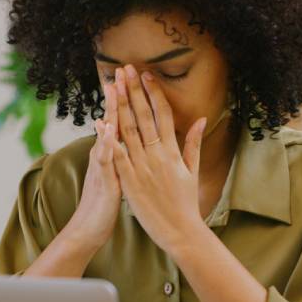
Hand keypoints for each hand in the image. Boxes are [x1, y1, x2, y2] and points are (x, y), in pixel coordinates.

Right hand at [64, 83, 121, 249]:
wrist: (89, 227)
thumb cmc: (104, 201)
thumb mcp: (111, 172)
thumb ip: (113, 150)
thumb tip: (111, 129)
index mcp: (111, 152)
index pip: (119, 120)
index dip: (124, 98)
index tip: (129, 76)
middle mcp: (105, 155)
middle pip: (112, 120)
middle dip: (117, 96)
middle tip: (120, 71)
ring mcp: (103, 167)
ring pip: (106, 137)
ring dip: (110, 114)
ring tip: (114, 93)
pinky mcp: (104, 182)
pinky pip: (105, 161)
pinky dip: (106, 145)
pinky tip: (109, 131)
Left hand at [105, 64, 207, 253]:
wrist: (181, 232)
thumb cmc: (186, 203)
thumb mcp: (193, 170)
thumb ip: (193, 144)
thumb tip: (199, 120)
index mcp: (173, 151)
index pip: (163, 115)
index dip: (153, 93)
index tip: (146, 75)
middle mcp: (158, 155)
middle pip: (143, 116)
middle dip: (134, 91)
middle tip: (126, 70)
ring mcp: (142, 168)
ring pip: (129, 131)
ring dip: (120, 106)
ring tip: (113, 86)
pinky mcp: (130, 182)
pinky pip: (118, 157)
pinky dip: (110, 139)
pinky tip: (102, 122)